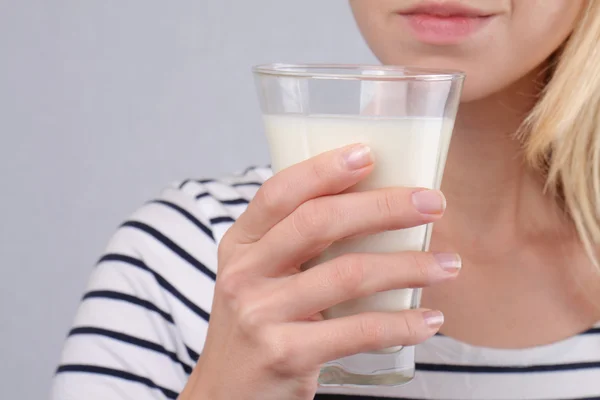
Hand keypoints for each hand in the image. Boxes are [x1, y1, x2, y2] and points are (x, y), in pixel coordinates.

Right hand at [179, 144, 459, 399]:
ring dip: (408, 265)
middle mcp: (244, 273)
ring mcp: (260, 314)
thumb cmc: (259, 323)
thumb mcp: (260, 276)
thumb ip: (296, 243)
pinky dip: (402, 323)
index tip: (370, 154)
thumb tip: (373, 206)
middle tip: (433, 203)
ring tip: (448, 264)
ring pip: (348, 274)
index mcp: (240, 244)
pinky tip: (429, 319)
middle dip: (384, 206)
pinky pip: (358, 331)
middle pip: (318, 222)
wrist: (227, 393)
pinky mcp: (284, 354)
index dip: (324, 169)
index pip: (279, 192)